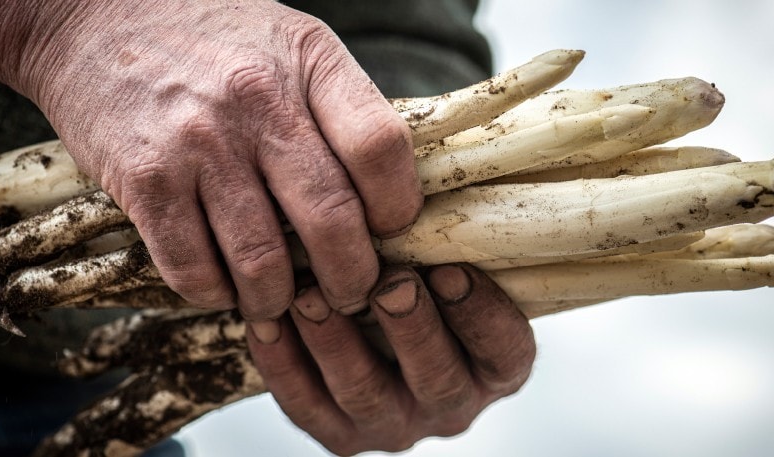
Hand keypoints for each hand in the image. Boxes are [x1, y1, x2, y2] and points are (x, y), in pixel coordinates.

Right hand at [0, 1, 422, 330]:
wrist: (94, 17)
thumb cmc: (211, 39)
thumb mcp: (292, 45)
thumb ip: (340, 108)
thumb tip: (387, 195)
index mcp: (309, 61)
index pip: (380, 148)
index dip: (398, 206)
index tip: (390, 231)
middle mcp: (256, 102)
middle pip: (332, 219)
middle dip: (352, 277)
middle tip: (351, 292)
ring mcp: (199, 143)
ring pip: (262, 262)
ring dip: (280, 300)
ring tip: (283, 301)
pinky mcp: (145, 180)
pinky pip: (193, 269)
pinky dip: (216, 294)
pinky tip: (224, 286)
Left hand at [247, 264, 536, 454]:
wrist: (371, 328)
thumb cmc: (421, 276)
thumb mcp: (449, 261)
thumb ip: (449, 243)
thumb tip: (426, 184)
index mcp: (494, 367)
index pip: (505, 350)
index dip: (481, 314)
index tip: (450, 268)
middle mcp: (451, 403)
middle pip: (437, 378)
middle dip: (411, 327)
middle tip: (389, 281)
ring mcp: (394, 424)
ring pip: (365, 394)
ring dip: (337, 343)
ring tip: (311, 296)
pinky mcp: (339, 434)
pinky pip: (306, 406)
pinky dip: (284, 363)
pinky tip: (267, 320)